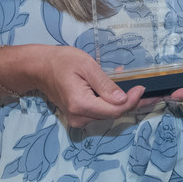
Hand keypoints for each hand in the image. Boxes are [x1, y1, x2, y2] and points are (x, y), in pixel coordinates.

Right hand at [24, 45, 145, 126]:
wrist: (40, 68)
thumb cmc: (62, 62)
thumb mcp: (86, 66)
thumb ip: (105, 84)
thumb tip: (123, 99)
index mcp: (80, 104)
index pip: (114, 110)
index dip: (132, 101)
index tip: (142, 87)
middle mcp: (79, 117)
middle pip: (113, 114)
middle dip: (129, 101)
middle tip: (142, 87)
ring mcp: (77, 119)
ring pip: (108, 114)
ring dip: (120, 101)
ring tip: (129, 84)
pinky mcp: (78, 116)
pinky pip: (100, 111)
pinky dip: (109, 101)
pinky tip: (114, 89)